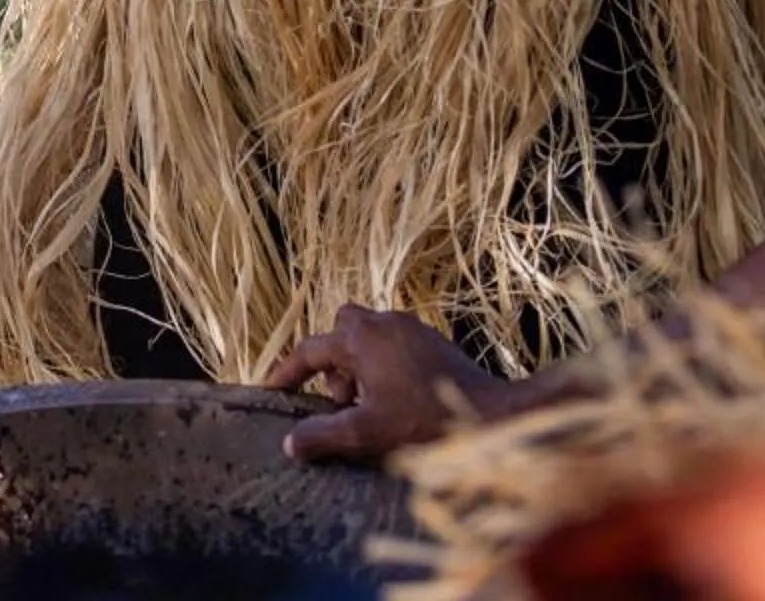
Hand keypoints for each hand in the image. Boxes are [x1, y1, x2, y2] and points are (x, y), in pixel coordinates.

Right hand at [263, 305, 510, 464]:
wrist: (493, 414)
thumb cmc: (426, 421)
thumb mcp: (367, 433)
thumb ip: (323, 436)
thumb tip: (290, 443)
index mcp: (360, 338)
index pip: (309, 350)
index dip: (286, 372)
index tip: (271, 391)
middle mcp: (383, 322)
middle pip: (340, 329)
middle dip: (332, 362)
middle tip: (342, 399)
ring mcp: (411, 328)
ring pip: (367, 334)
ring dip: (358, 364)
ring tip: (370, 403)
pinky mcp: (432, 340)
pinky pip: (392, 342)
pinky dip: (382, 364)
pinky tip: (397, 398)